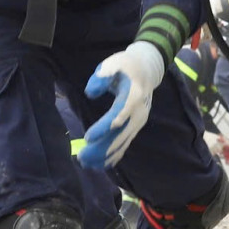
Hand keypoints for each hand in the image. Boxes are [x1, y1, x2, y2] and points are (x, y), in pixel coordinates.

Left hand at [81, 43, 167, 167]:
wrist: (146, 70)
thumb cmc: (125, 67)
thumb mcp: (113, 64)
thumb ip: (101, 76)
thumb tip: (91, 93)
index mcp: (133, 96)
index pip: (118, 115)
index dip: (103, 128)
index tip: (88, 137)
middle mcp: (139, 113)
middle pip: (120, 135)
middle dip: (101, 148)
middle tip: (82, 157)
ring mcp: (139, 122)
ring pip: (122, 143)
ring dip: (105, 156)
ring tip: (86, 164)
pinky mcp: (136, 127)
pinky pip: (125, 144)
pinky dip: (113, 156)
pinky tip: (100, 165)